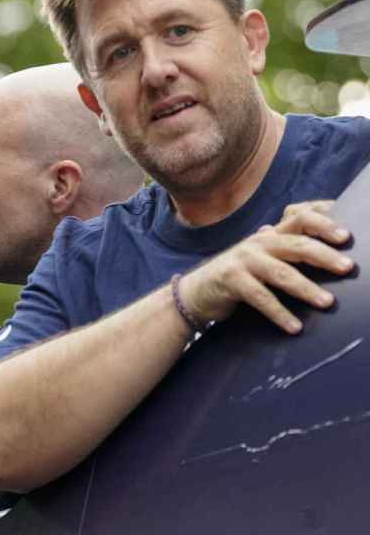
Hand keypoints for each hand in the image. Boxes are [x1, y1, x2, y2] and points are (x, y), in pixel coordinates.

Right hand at [179, 200, 353, 332]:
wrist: (196, 292)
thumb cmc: (238, 276)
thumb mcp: (263, 257)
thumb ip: (288, 249)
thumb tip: (329, 248)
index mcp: (271, 235)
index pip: (301, 217)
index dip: (325, 222)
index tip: (348, 234)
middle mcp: (258, 243)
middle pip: (297, 244)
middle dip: (325, 255)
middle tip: (348, 267)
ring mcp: (243, 260)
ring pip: (281, 272)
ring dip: (306, 288)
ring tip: (327, 302)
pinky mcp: (230, 280)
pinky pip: (260, 297)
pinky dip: (279, 313)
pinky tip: (294, 326)